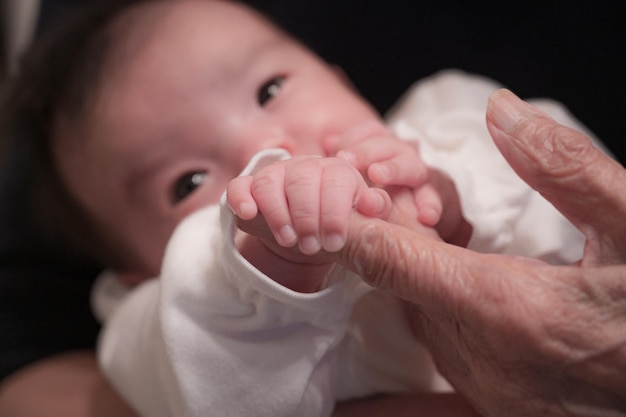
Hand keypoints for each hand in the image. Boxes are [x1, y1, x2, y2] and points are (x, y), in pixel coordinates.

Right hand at [227, 155, 390, 255]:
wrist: (314, 228)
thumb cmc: (342, 221)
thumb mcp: (366, 217)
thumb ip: (375, 208)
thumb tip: (374, 202)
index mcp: (336, 171)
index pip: (336, 181)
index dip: (335, 212)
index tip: (335, 242)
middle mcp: (305, 168)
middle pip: (302, 180)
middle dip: (306, 216)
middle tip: (311, 246)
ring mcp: (276, 176)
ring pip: (269, 183)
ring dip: (277, 213)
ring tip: (288, 241)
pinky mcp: (250, 189)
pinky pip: (240, 187)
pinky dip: (241, 199)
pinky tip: (249, 215)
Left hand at [335, 89, 625, 415]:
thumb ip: (566, 170)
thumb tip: (502, 113)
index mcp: (507, 307)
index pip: (392, 258)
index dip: (343, 226)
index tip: (304, 204)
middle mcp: (484, 358)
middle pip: (402, 284)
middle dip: (393, 239)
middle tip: (398, 200)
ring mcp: (487, 390)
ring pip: (421, 315)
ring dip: (418, 276)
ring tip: (437, 237)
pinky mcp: (497, 405)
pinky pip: (443, 350)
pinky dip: (437, 312)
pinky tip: (448, 306)